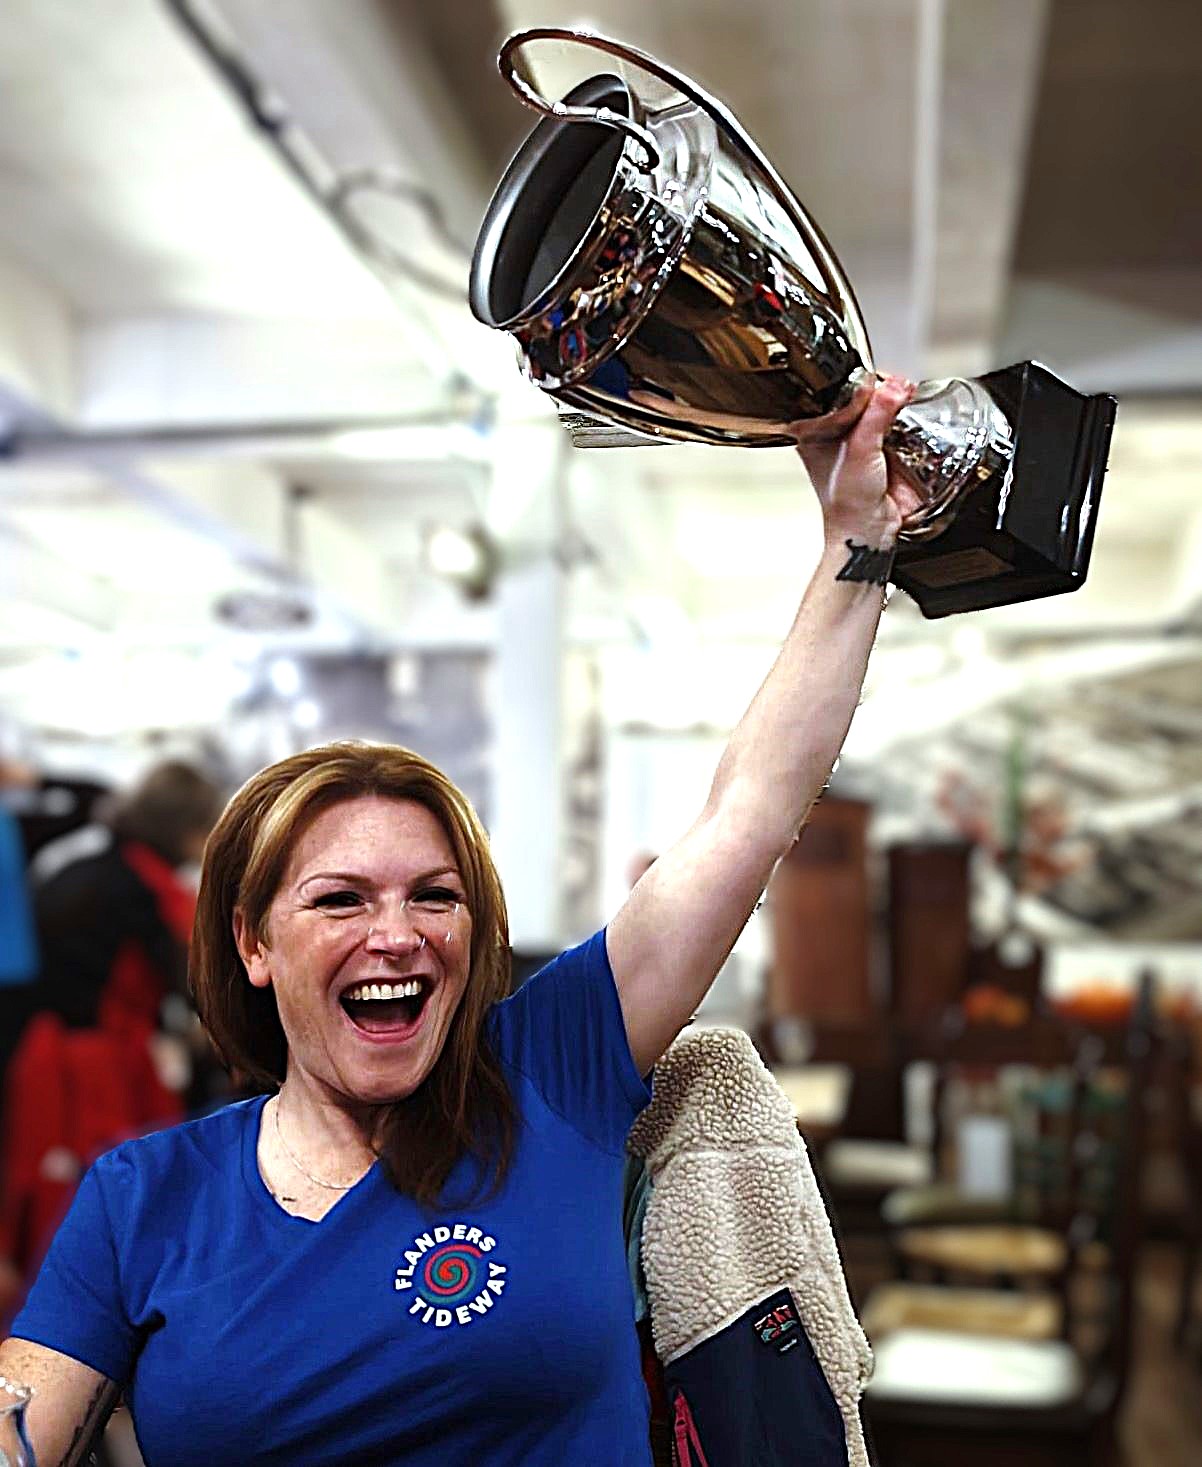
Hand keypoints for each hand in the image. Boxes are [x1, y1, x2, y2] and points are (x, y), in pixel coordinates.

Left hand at [797, 374, 922, 549]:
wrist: (869, 531)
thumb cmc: (847, 502)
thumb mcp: (858, 451)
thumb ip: (874, 417)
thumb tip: (891, 388)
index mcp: (820, 433)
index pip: (835, 395)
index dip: (855, 382)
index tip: (872, 376)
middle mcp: (842, 435)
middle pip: (863, 398)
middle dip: (881, 388)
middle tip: (894, 383)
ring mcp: (868, 442)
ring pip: (884, 409)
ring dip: (898, 400)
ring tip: (905, 393)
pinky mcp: (892, 450)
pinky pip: (904, 425)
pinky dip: (912, 416)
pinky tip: (914, 407)